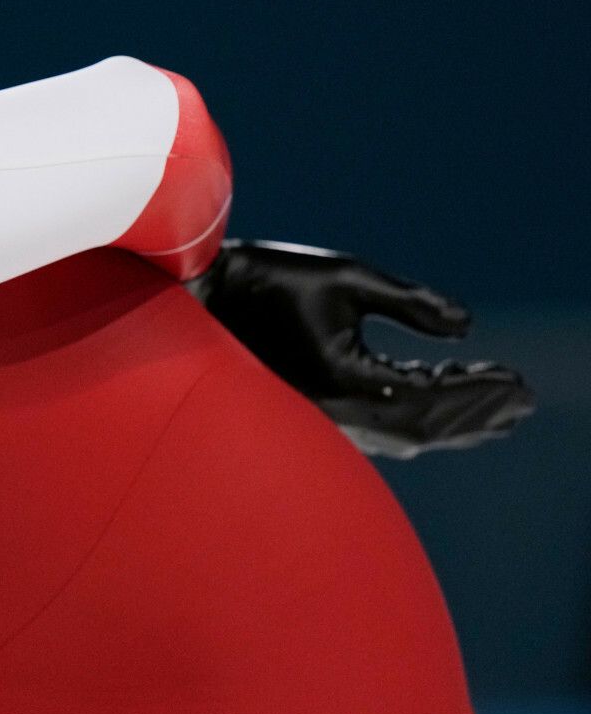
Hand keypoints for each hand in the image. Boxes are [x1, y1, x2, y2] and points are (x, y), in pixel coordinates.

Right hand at [188, 240, 535, 458]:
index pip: (434, 399)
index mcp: (347, 382)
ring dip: (452, 424)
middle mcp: (336, 414)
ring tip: (494, 413)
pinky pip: (379, 429)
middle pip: (426, 428)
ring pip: (404, 435)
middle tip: (522, 402)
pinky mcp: (310, 414)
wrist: (191, 303)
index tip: (519, 382)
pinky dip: (418, 421)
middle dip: (477, 415)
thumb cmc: (263, 282)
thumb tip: (464, 326)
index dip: (480, 393)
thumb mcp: (344, 277)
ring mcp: (321, 420)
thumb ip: (409, 302)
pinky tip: (431, 410)